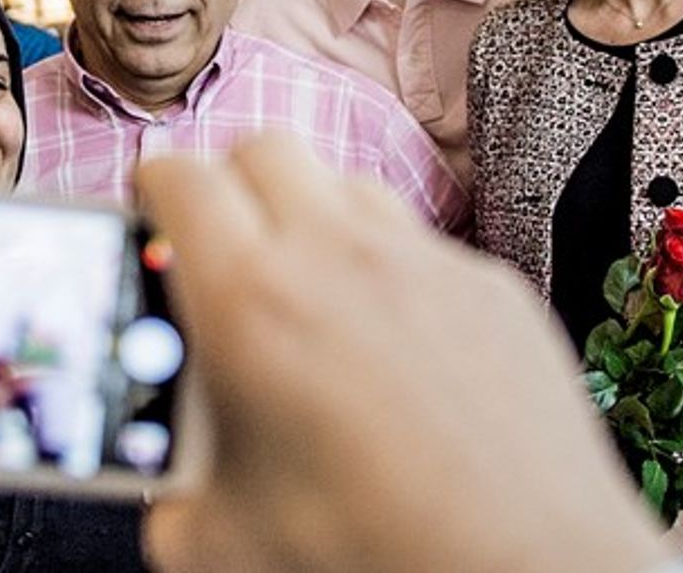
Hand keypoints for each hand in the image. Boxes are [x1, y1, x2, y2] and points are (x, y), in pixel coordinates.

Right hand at [134, 134, 664, 572]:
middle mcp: (340, 257)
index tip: (153, 214)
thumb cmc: (380, 558)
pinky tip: (393, 346)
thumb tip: (169, 489)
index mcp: (251, 302)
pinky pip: (425, 246)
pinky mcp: (492, 289)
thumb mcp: (224, 543)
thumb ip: (173, 494)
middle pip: (265, 151)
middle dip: (232, 185)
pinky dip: (391, 272)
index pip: (182, 179)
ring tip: (306, 293)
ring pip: (349, 185)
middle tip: (222, 246)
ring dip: (313, 216)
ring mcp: (427, 263)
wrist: (529, 572)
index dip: (156, 188)